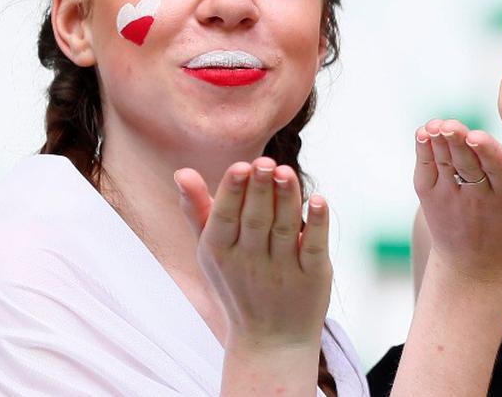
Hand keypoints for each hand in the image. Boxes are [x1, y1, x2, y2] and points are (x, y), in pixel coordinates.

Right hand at [174, 158, 331, 349]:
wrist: (270, 340)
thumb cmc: (236, 284)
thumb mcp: (211, 252)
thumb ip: (198, 211)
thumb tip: (182, 172)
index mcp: (219, 253)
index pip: (225, 218)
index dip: (233, 192)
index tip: (241, 165)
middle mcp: (250, 263)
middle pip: (255, 220)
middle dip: (260, 190)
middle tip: (266, 161)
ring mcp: (283, 272)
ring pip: (284, 229)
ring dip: (287, 199)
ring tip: (287, 171)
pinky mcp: (313, 277)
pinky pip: (314, 247)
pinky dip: (317, 224)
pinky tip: (319, 200)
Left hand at [413, 119, 501, 281]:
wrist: (477, 264)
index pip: (498, 169)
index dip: (487, 152)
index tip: (475, 136)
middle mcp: (479, 197)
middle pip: (469, 163)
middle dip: (459, 143)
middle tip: (451, 125)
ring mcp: (452, 196)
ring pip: (446, 163)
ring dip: (439, 143)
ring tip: (437, 126)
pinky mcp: (431, 197)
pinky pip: (427, 169)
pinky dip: (424, 151)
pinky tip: (425, 133)